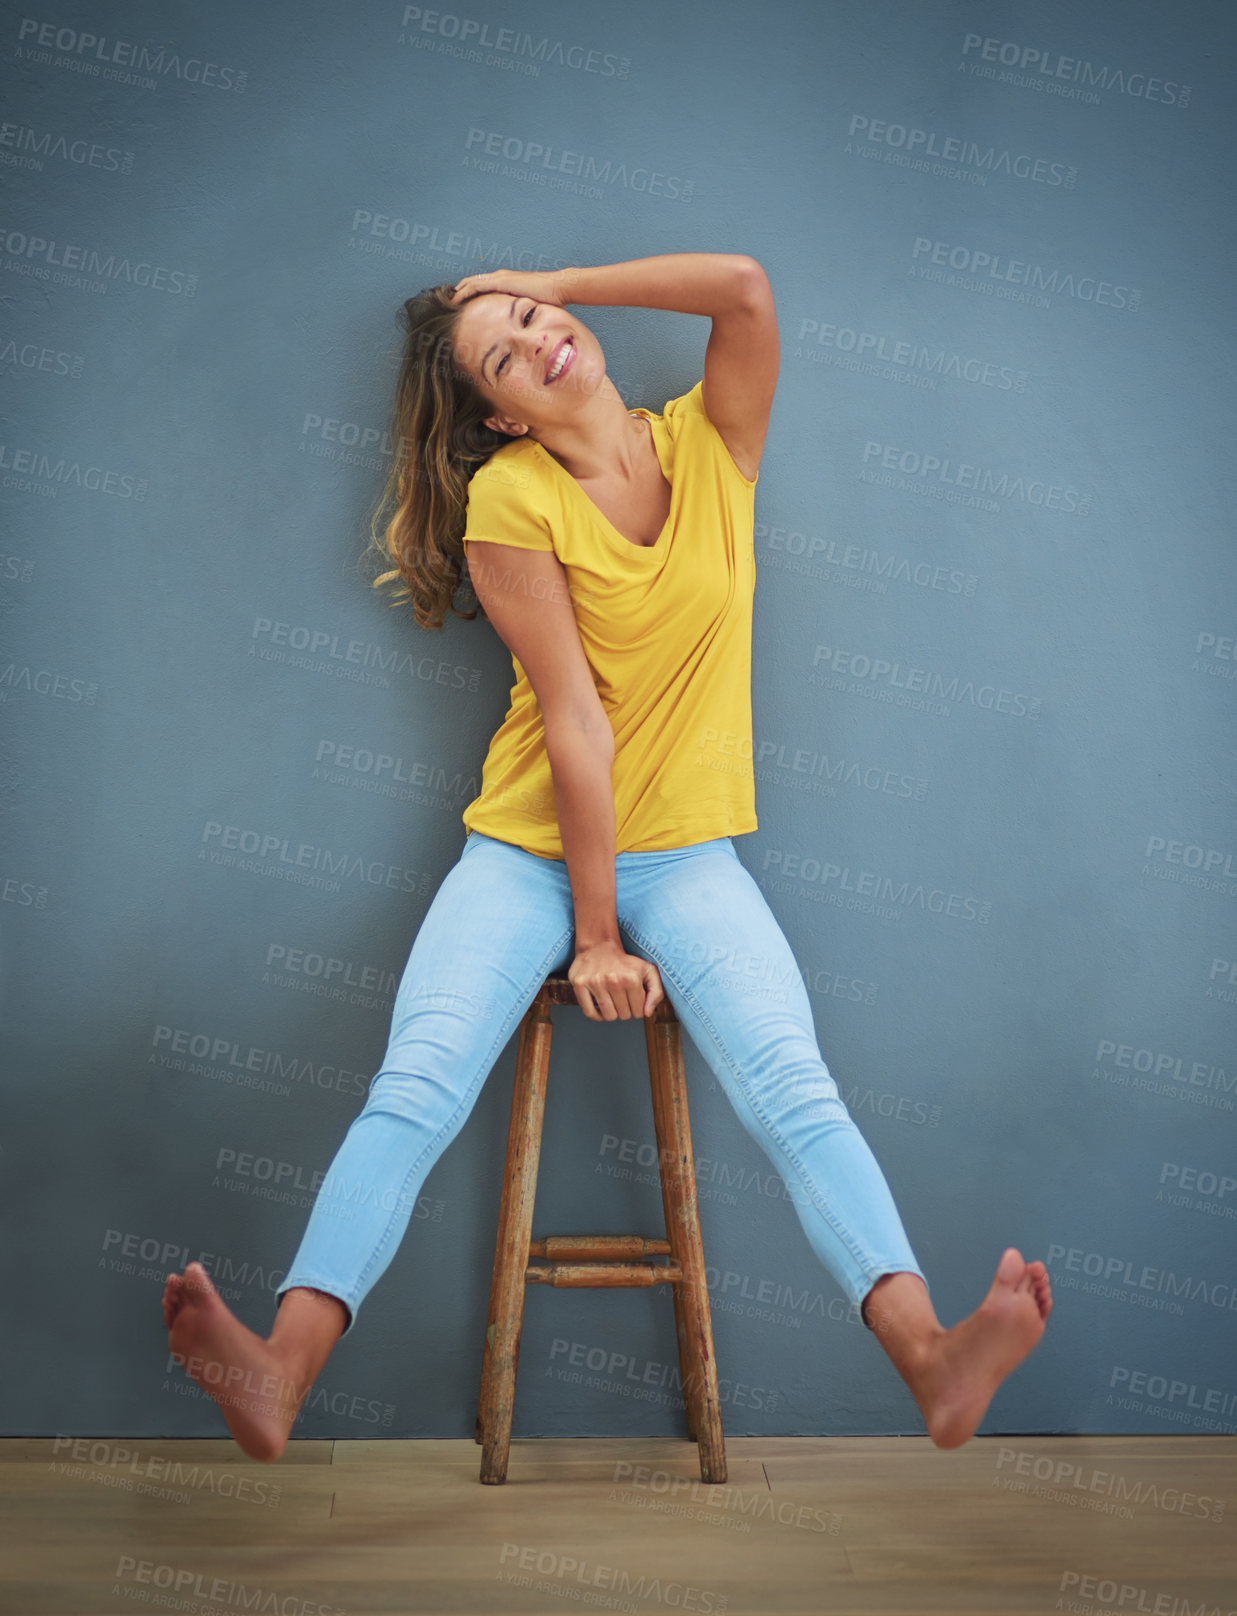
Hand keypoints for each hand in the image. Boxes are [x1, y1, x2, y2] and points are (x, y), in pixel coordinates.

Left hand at [449, 267, 572, 309]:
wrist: (558, 288)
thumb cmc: (550, 300)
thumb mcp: (531, 309)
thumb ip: (522, 315)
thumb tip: (521, 330)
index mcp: (505, 283)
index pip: (481, 287)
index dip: (468, 296)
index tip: (459, 308)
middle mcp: (499, 277)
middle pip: (471, 283)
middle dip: (458, 293)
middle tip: (447, 306)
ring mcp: (499, 278)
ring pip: (469, 283)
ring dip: (457, 293)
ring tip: (446, 304)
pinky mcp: (500, 281)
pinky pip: (475, 286)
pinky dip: (463, 293)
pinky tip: (455, 301)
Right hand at [568, 940, 664, 1021]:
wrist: (599, 946)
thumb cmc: (625, 962)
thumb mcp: (648, 971)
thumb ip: (656, 992)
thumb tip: (647, 1013)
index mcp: (632, 978)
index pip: (638, 1012)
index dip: (637, 1009)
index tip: (632, 1000)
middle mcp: (614, 980)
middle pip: (623, 1015)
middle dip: (625, 1011)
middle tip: (621, 1000)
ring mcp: (595, 982)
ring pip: (608, 1016)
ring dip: (611, 1014)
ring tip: (612, 1003)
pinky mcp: (580, 984)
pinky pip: (589, 1013)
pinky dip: (596, 1016)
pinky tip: (600, 1009)